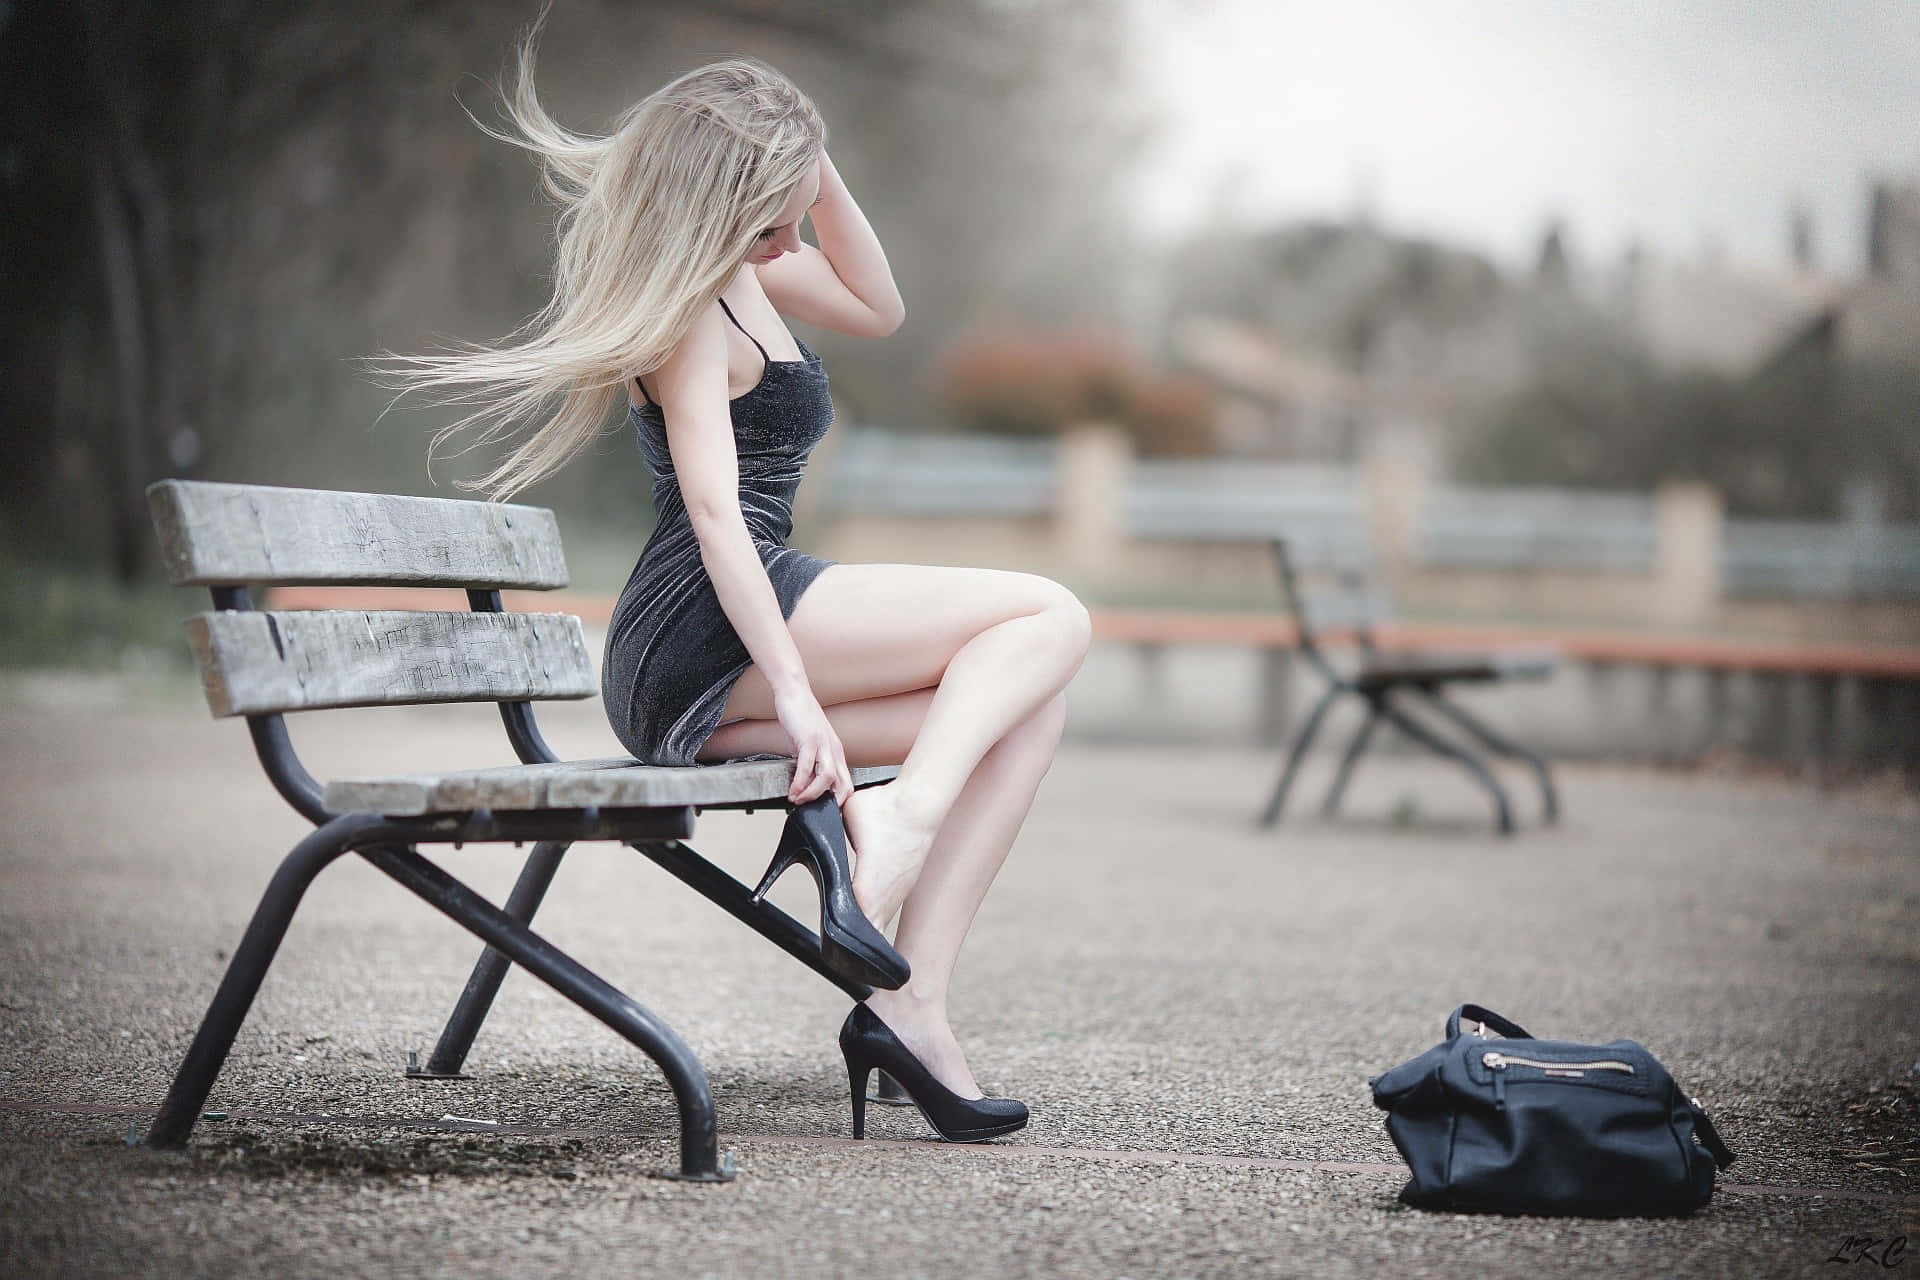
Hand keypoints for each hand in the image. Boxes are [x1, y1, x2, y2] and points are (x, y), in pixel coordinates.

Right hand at [772, 682, 853, 806]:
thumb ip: (809, 761)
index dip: (838, 801)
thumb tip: (803, 779)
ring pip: (827, 779)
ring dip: (812, 795)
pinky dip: (799, 783)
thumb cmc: (800, 716)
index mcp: (836, 752)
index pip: (846, 783)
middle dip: (830, 804)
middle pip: (844, 785)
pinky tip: (792, 790)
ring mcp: (824, 744)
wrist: (794, 693)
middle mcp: (834, 750)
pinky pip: (807, 767)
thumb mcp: (808, 744)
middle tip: (813, 811)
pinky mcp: (810, 739)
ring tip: (798, 800)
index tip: (822, 810)